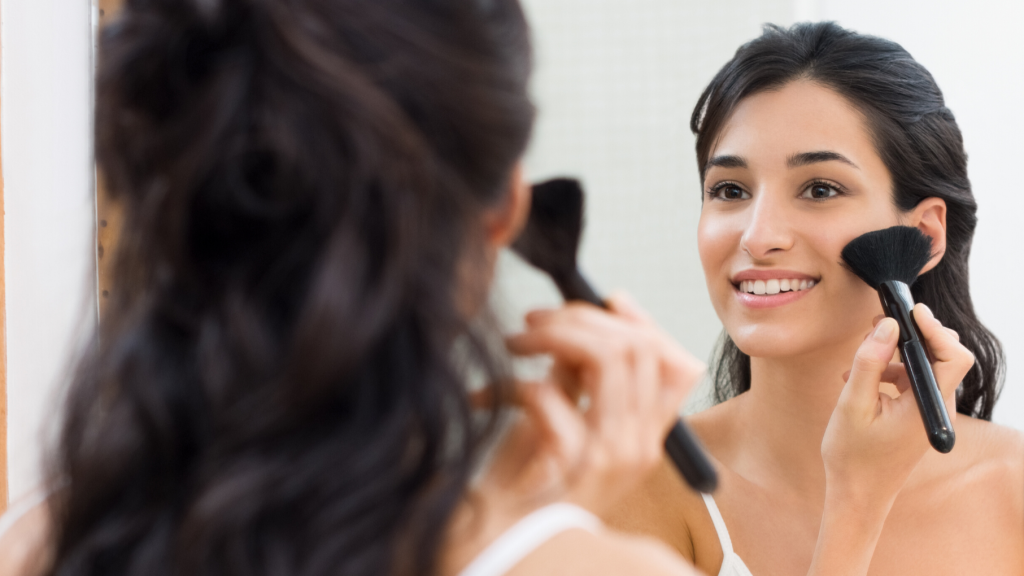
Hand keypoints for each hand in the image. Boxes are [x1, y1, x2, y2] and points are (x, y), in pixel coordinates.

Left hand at [489, 293, 704, 516]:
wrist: (501, 543)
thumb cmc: (523, 487)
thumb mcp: (559, 419)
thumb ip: (578, 375)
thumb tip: (585, 318)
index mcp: (644, 435)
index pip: (672, 361)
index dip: (639, 320)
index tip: (603, 298)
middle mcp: (640, 446)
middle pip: (638, 347)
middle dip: (583, 317)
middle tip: (534, 321)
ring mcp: (613, 457)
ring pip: (609, 358)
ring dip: (553, 336)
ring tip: (514, 343)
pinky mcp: (575, 466)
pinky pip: (552, 395)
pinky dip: (510, 385)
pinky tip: (484, 396)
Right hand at [822, 303, 973, 509]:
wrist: (858, 495)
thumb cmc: (853, 456)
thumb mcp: (853, 404)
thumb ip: (870, 362)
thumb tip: (886, 324)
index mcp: (928, 407)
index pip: (953, 356)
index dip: (935, 328)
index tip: (910, 310)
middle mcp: (936, 408)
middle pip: (941, 356)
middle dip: (912, 335)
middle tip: (879, 324)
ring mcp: (928, 412)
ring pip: (923, 367)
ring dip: (894, 355)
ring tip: (859, 357)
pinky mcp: (918, 415)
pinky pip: (911, 382)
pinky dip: (889, 372)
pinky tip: (859, 379)